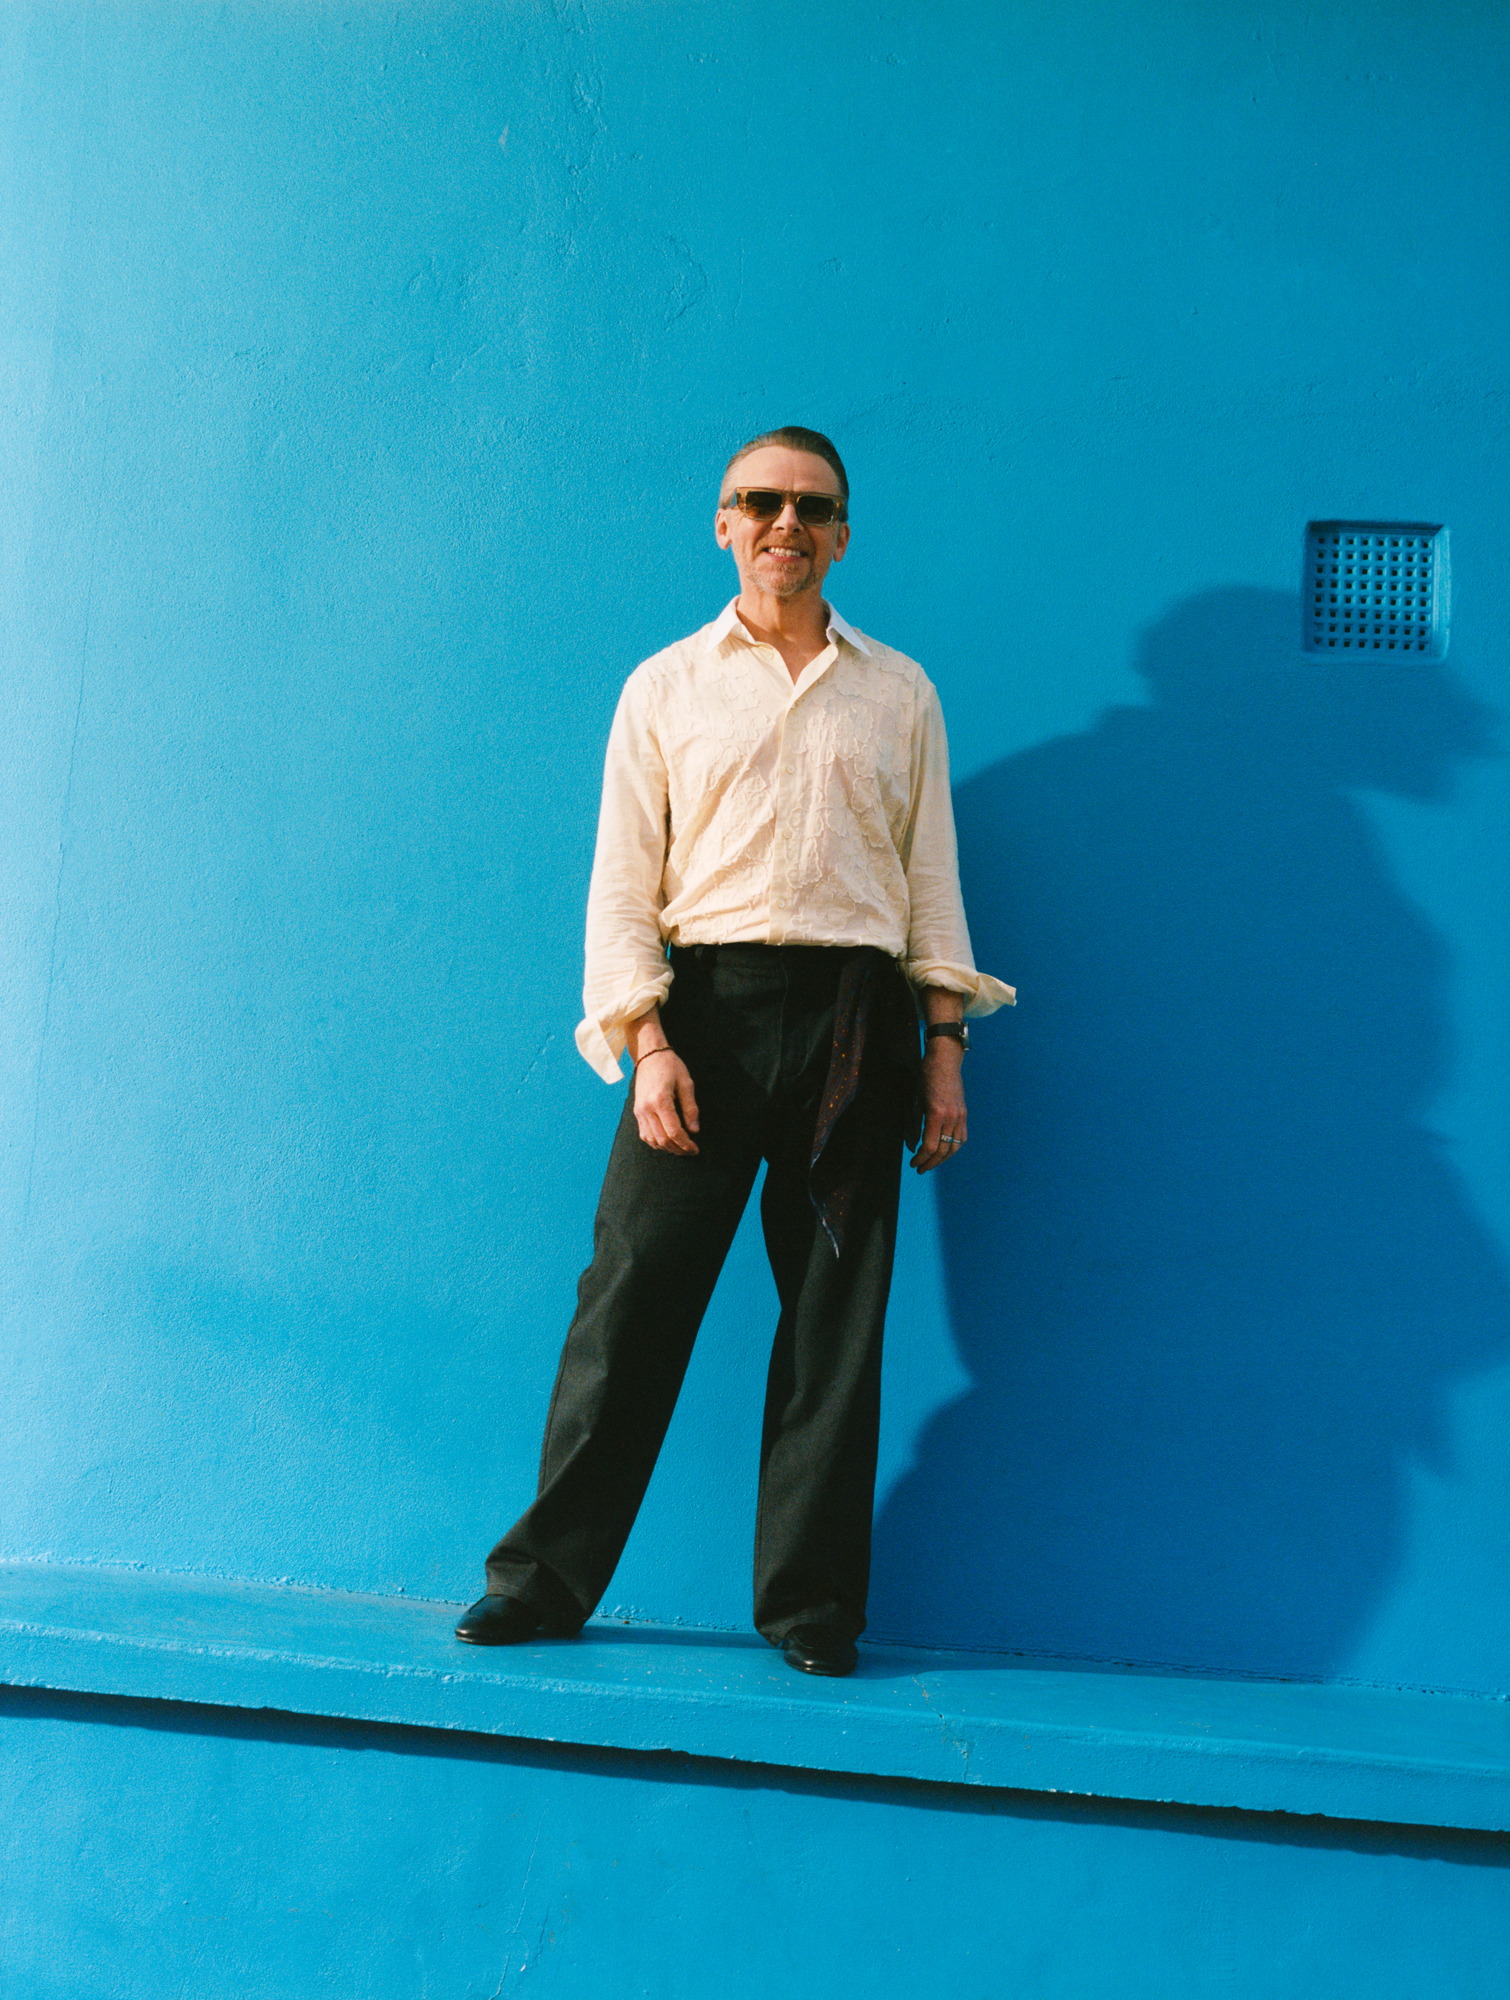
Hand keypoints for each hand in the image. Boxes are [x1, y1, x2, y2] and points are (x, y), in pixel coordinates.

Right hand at [633, 1046, 700, 1154]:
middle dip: (678, 1149)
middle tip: (690, 1150)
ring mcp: (640, 1111)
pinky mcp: (637, 1111)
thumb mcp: (686, 1083)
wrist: (650, 1055)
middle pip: (662, 1139)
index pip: (674, 1131)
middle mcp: (647, 1109)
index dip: (686, 1144)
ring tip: (680, 1148)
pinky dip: (655, 1142)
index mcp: (660, 1101)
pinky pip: (644, 1134)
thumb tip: (694, 1130)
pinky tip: (666, 1141)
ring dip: (667, 1148)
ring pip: (652, 1140)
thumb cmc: (670, 1066)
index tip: (695, 1149)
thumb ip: (691, 1108)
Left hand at [909, 1042, 966, 1173]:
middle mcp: (951, 1117)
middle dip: (930, 1162)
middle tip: (920, 1168)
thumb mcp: (916, 1100)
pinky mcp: (964, 1113)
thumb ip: (915, 1124)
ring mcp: (960, 1116)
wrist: (945, 1060)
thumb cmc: (926, 1077)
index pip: (930, 1146)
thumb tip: (912, 1145)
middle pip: (942, 1150)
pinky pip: (961, 1137)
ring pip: (954, 1146)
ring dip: (942, 1158)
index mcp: (936, 1114)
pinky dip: (953, 1147)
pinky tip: (945, 1151)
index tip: (913, 1163)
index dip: (921, 1158)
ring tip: (932, 1163)